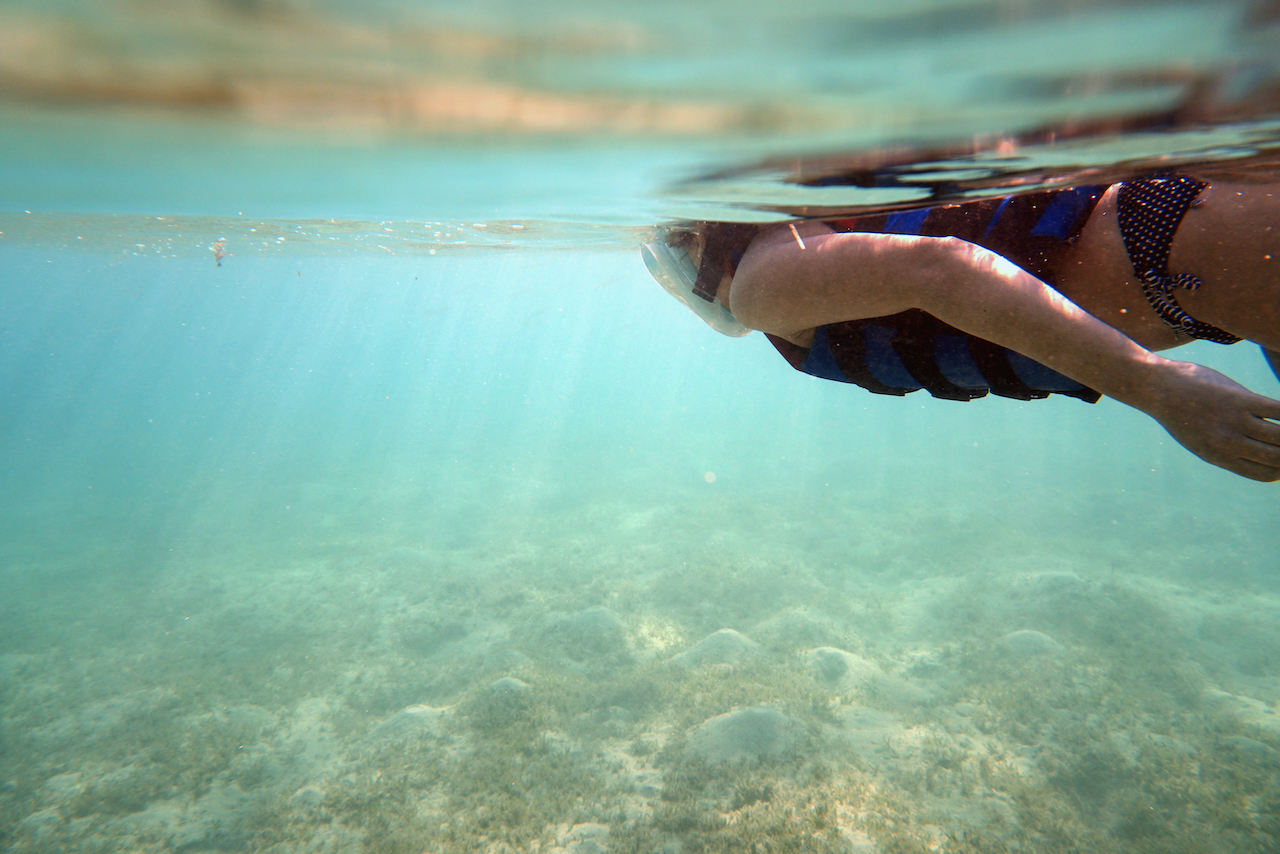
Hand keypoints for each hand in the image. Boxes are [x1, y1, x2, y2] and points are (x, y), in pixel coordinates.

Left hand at [1144, 361, 1279, 480]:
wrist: (1157, 387)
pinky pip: (1278, 410)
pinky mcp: (1238, 399)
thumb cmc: (1181, 411)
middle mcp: (1228, 444)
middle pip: (1278, 458)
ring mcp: (1233, 421)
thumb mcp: (1200, 439)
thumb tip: (1253, 449)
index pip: (1265, 474)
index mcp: (1219, 457)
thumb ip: (1226, 448)